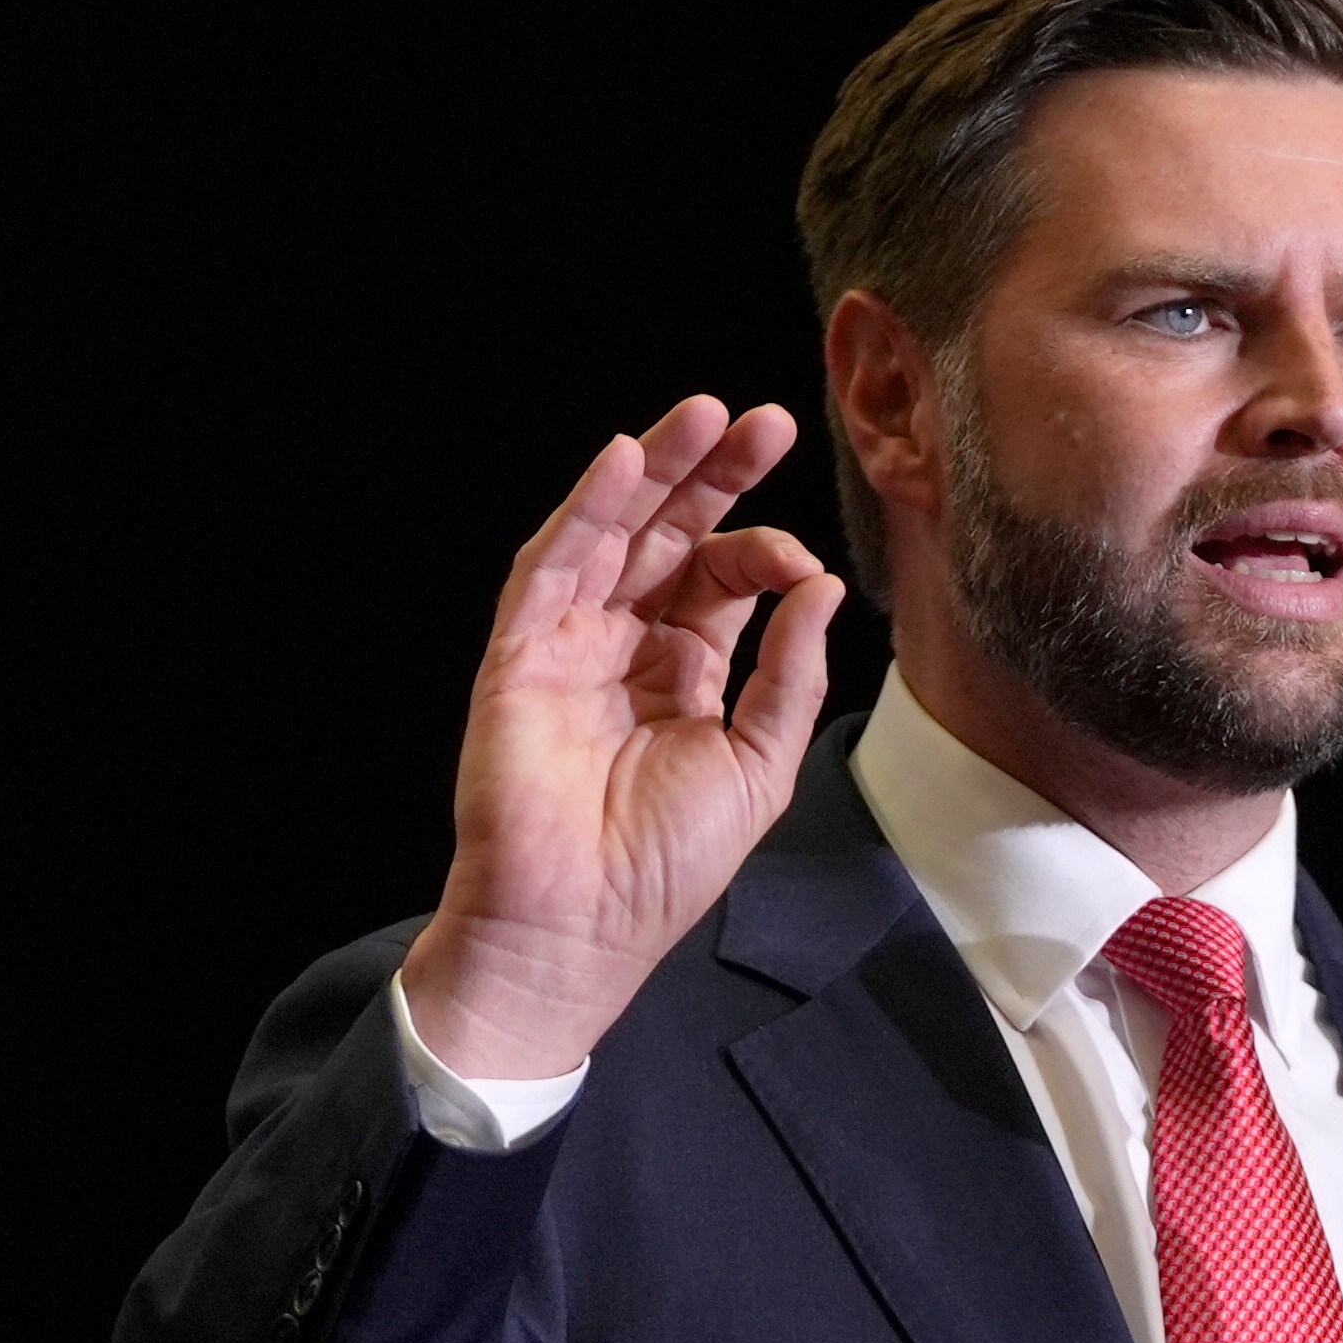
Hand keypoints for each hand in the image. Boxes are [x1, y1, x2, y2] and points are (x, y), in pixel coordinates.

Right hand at [401, 396, 844, 1077]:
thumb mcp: (758, 763)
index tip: (802, 558)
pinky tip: (620, 464)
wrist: (581, 928)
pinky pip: (550, 568)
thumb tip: (822, 586)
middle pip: (670, 537)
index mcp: (684, 671)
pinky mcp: (520, 656)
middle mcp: (625, 646)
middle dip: (714, 476)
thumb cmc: (665, 865)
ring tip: (700, 414)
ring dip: (652, 471)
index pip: (723, 580)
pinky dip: (584, 513)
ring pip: (612, 534)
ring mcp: (568, 645)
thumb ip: (789, 674)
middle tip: (766, 421)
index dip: (763, 551)